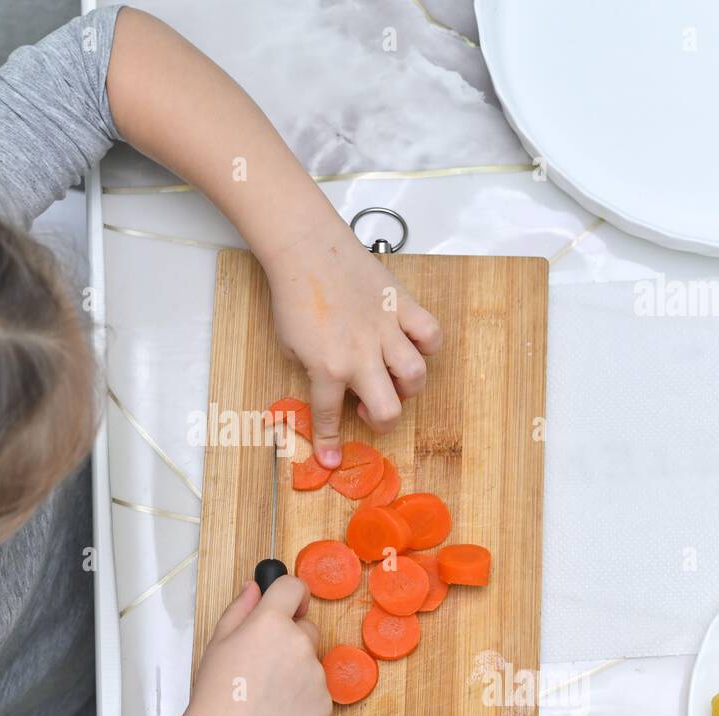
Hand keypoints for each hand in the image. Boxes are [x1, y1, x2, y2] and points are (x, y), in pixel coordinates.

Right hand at [186, 576, 330, 715]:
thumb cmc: (215, 694)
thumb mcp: (218, 642)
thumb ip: (241, 608)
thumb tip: (256, 587)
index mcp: (272, 623)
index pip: (294, 587)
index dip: (290, 594)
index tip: (287, 606)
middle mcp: (300, 644)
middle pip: (306, 629)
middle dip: (290, 640)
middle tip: (262, 666)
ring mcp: (316, 675)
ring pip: (311, 663)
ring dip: (296, 672)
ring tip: (266, 696)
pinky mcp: (325, 704)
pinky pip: (317, 692)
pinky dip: (302, 698)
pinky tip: (277, 712)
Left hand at [263, 226, 443, 467]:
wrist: (307, 251)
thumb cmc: (293, 296)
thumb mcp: (289, 345)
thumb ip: (312, 370)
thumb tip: (329, 388)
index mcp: (327, 368)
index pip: (329, 417)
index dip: (329, 445)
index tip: (331, 461)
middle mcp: (360, 356)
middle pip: (388, 409)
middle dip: (382, 421)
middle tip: (371, 410)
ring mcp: (385, 331)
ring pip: (416, 376)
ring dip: (407, 387)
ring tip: (393, 378)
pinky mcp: (402, 306)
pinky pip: (430, 334)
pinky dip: (426, 345)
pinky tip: (411, 344)